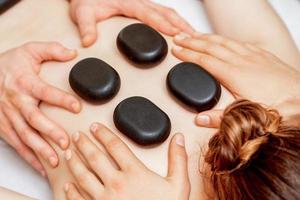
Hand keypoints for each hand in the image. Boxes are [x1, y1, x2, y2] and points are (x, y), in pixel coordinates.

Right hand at [0, 42, 80, 174]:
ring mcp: (8, 115)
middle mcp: (16, 101)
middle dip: (50, 131)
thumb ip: (51, 50)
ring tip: (54, 161)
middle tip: (65, 142)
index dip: (61, 99)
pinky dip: (28, 157)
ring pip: (24, 135)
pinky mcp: (3, 126)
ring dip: (39, 149)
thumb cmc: (9, 63)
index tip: (77, 107)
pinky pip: (16, 144)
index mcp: (24, 82)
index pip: (45, 91)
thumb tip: (73, 53)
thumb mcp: (29, 50)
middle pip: (33, 118)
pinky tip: (41, 166)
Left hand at [64, 123, 189, 199]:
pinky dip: (71, 191)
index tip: (95, 127)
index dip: (103, 133)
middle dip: (84, 144)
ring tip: (69, 154)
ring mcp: (104, 199)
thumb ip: (178, 160)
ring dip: (74, 163)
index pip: (115, 146)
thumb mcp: (178, 185)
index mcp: (134, 173)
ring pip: (83, 176)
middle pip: (94, 158)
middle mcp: (116, 184)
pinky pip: (79, 199)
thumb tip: (178, 139)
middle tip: (77, 136)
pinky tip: (67, 185)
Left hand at [69, 0, 193, 46]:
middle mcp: (139, 2)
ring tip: (195, 36)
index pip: (149, 14)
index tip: (175, 33)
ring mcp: (144, 4)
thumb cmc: (86, 1)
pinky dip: (176, 22)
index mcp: (128, 3)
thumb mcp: (82, 13)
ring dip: (182, 23)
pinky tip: (181, 31)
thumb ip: (87, 27)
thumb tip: (89, 41)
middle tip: (195, 38)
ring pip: (168, 12)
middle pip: (166, 12)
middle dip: (182, 25)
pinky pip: (164, 13)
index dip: (163, 24)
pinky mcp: (144, 8)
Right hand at [172, 33, 299, 127]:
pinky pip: (239, 42)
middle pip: (210, 47)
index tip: (176, 50)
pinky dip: (226, 39)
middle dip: (192, 41)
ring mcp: (252, 55)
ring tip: (194, 35)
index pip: (204, 61)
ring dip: (206, 37)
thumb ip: (220, 117)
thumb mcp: (245, 116)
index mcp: (233, 75)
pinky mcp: (262, 55)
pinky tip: (223, 39)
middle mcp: (241, 61)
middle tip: (179, 37)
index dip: (188, 55)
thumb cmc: (279, 106)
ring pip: (224, 41)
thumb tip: (200, 119)